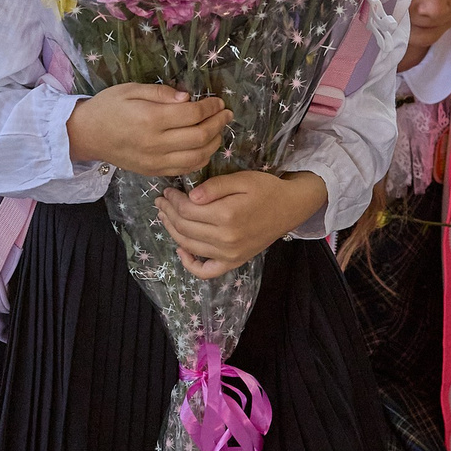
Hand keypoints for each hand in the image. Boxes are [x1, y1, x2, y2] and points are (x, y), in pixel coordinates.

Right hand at [66, 84, 229, 178]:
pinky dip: (201, 159)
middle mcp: (155, 143)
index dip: (211, 107)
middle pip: (200, 136)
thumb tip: (188, 98)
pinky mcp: (154, 172)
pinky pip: (185, 169)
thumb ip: (162, 93)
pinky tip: (205, 147)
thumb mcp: (132, 89)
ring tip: (218, 130)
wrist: (87, 134)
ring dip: (214, 143)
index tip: (218, 102)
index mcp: (150, 118)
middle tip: (226, 114)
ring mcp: (155, 161)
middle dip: (218, 124)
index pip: (192, 114)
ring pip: (197, 156)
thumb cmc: (109, 106)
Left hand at [155, 170, 326, 278]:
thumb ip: (214, 186)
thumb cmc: (265, 189)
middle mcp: (226, 239)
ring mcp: (229, 254)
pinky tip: (181, 250)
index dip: (173, 200)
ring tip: (165, 217)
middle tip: (161, 201)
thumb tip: (190, 197)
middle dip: (168, 213)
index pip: (187, 210)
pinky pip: (206, 272)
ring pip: (189, 246)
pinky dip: (190, 264)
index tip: (167, 191)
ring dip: (172, 231)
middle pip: (185, 228)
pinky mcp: (233, 262)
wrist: (290, 207)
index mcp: (227, 215)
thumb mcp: (241, 179)